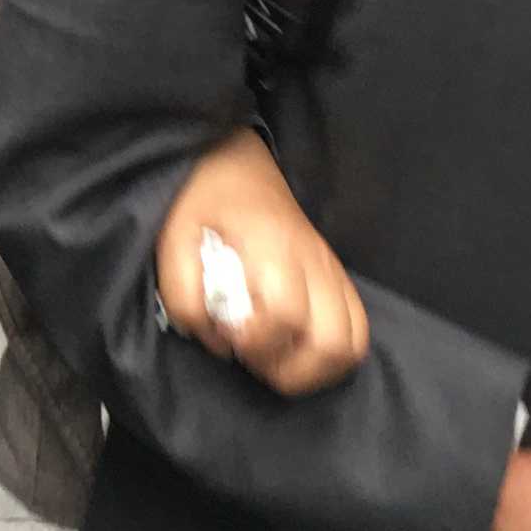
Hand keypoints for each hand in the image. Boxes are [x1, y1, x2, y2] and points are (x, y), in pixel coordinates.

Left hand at [154, 131, 367, 395]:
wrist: (235, 161)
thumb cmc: (202, 200)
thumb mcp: (172, 237)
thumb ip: (182, 293)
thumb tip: (212, 339)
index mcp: (273, 246)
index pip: (285, 314)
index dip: (255, 341)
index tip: (227, 336)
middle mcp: (313, 261)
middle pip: (332, 342)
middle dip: (290, 370)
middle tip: (252, 356)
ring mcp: (331, 270)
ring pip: (352, 344)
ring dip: (314, 368)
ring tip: (275, 357)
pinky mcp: (338, 277)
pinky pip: (358, 328)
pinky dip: (332, 353)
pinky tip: (296, 348)